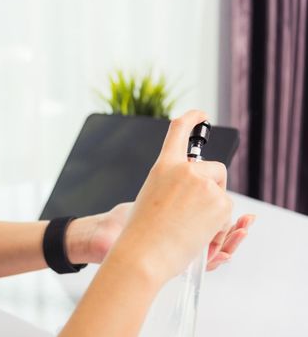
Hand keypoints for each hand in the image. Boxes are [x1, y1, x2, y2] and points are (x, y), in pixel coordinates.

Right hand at [69, 111, 250, 284]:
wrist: (143, 255)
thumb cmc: (142, 234)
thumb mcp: (152, 198)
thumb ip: (174, 185)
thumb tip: (199, 189)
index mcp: (163, 167)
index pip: (178, 130)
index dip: (192, 118)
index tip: (201, 115)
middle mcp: (184, 170)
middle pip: (214, 168)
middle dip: (214, 187)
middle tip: (197, 209)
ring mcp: (203, 184)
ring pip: (221, 194)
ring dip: (213, 212)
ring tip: (189, 229)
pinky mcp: (219, 202)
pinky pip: (228, 212)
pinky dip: (219, 226)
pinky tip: (198, 235)